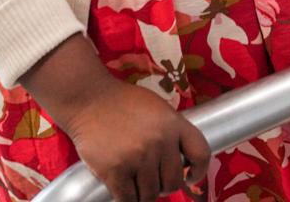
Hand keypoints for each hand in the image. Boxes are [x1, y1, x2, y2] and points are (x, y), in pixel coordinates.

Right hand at [61, 80, 210, 201]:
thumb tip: (183, 160)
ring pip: (150, 194)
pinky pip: (128, 199)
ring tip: (136, 183)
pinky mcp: (114, 170)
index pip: (201, 154)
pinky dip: (127, 198)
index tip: (190, 176)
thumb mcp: (157, 107)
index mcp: (173, 123)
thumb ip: (172, 130)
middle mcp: (159, 141)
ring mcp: (137, 157)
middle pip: (173, 182)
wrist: (88, 98)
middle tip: (153, 180)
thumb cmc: (122, 102)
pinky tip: (123, 189)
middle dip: (164, 186)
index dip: (199, 171)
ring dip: (144, 194)